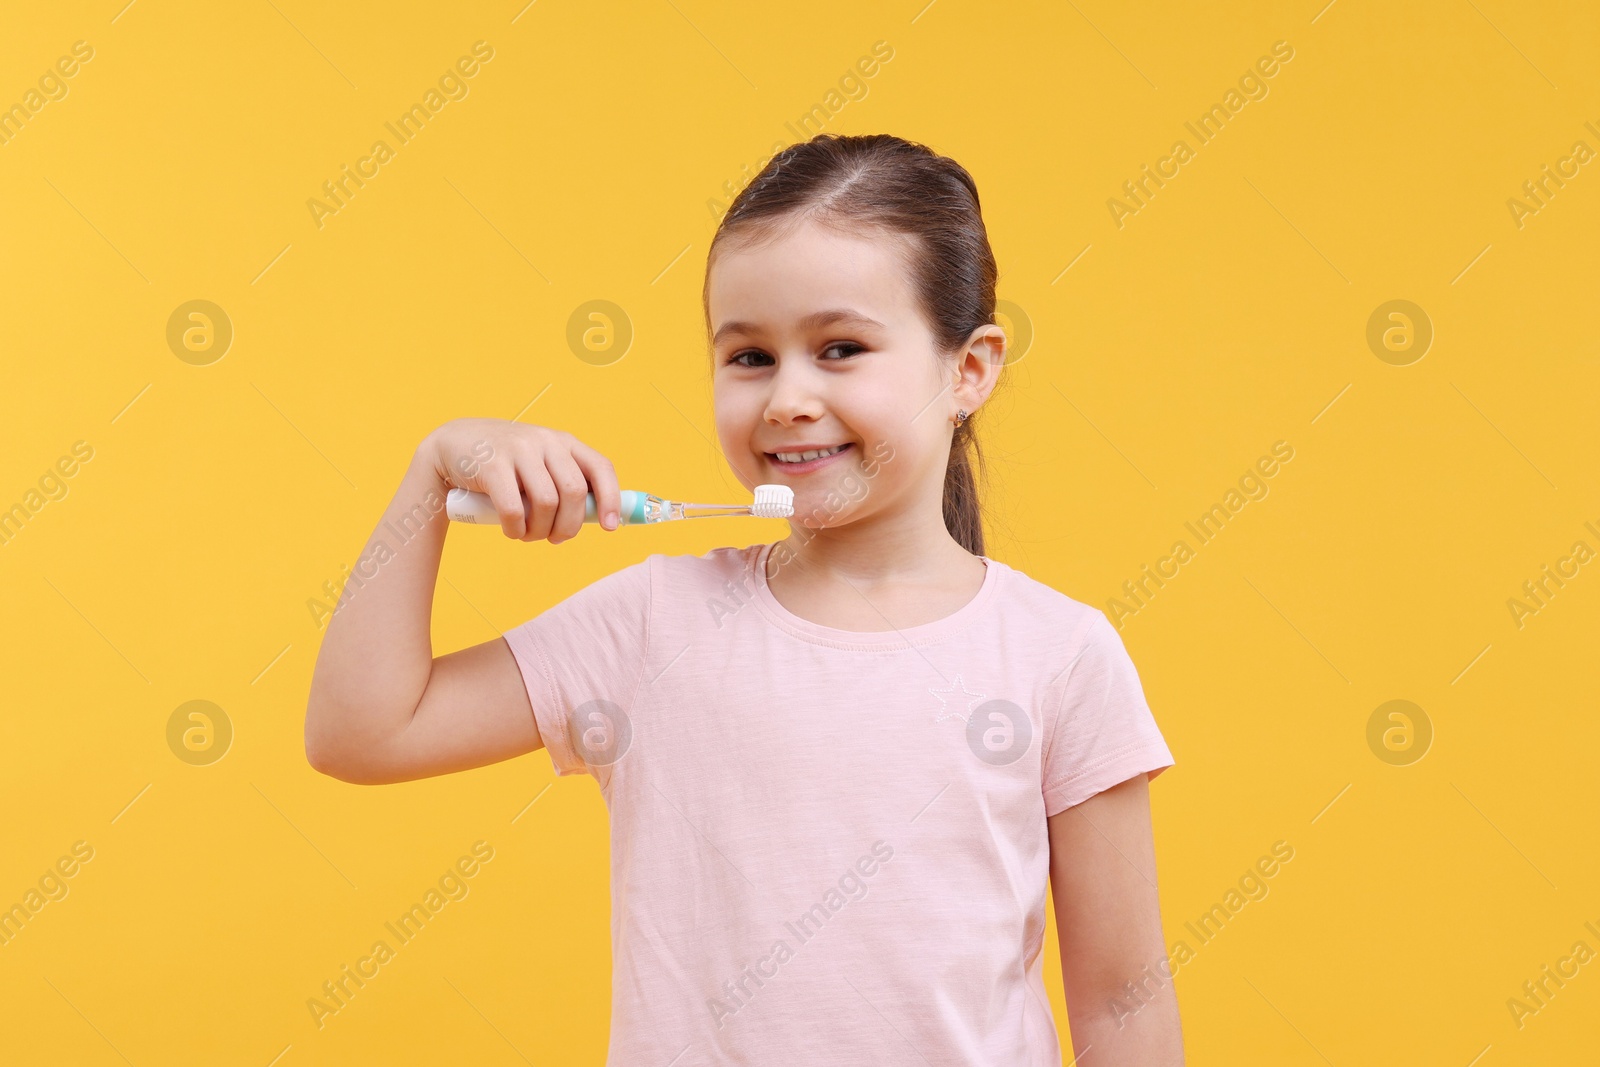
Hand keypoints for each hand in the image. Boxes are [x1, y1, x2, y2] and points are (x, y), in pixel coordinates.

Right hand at [419, 418, 620, 542]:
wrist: (451, 446)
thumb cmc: (504, 466)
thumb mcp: (539, 464)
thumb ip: (564, 483)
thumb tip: (597, 518)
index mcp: (564, 442)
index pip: (601, 468)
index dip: (611, 499)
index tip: (611, 527)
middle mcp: (545, 441)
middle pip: (574, 493)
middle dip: (568, 526)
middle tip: (554, 539)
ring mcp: (519, 450)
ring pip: (546, 503)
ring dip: (540, 531)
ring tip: (529, 536)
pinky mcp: (492, 465)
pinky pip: (515, 509)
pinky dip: (516, 529)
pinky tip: (512, 531)